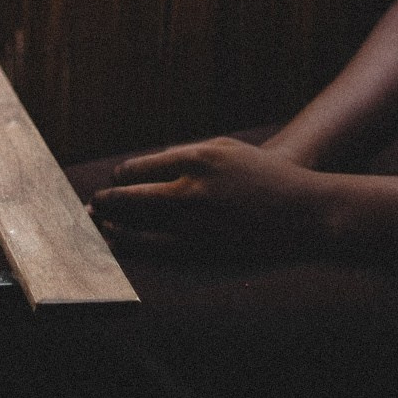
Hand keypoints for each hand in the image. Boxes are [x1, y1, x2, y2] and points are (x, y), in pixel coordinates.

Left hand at [89, 137, 336, 254]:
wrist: (305, 211)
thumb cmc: (265, 175)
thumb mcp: (226, 149)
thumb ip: (187, 153)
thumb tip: (151, 165)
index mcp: (196, 157)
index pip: (140, 167)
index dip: (121, 176)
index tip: (115, 180)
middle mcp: (191, 187)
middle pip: (132, 196)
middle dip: (107, 201)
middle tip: (93, 205)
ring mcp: (197, 221)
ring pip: (140, 224)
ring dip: (113, 224)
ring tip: (97, 225)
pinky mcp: (205, 247)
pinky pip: (158, 248)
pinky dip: (133, 245)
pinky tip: (120, 243)